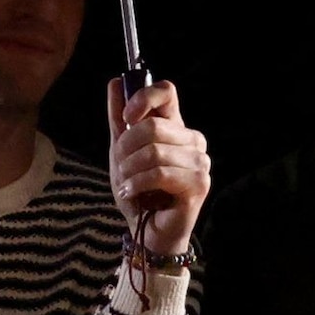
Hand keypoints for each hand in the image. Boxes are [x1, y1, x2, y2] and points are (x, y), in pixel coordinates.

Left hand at [106, 77, 209, 260]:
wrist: (147, 231)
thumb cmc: (139, 191)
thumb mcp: (121, 151)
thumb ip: (119, 119)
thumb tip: (115, 82)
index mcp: (176, 126)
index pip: (167, 91)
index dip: (143, 97)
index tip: (127, 117)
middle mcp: (193, 140)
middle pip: (153, 125)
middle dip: (126, 148)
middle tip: (121, 167)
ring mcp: (200, 161)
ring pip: (154, 151)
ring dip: (130, 170)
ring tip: (126, 183)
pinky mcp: (199, 183)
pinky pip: (160, 173)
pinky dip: (138, 183)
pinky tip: (131, 192)